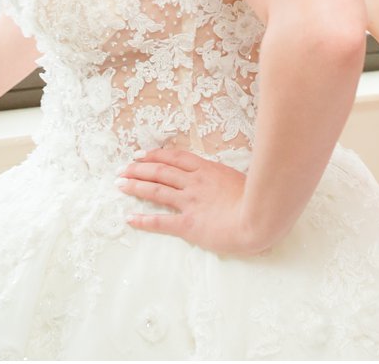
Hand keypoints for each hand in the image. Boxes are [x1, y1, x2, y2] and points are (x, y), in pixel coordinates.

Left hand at [119, 149, 275, 255]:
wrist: (258, 219)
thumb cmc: (256, 199)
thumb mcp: (239, 179)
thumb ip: (223, 178)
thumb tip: (217, 177)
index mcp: (207, 170)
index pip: (174, 158)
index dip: (155, 155)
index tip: (141, 155)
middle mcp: (194, 183)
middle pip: (160, 171)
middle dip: (139, 169)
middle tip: (123, 169)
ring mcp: (190, 202)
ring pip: (156, 190)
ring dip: (135, 186)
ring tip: (120, 185)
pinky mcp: (188, 224)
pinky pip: (160, 221)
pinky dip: (143, 220)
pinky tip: (130, 218)